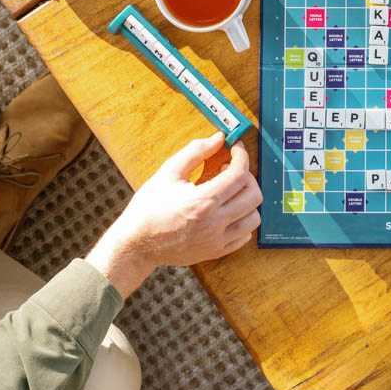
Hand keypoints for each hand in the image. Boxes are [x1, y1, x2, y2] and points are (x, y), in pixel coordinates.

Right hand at [86, 133, 260, 295]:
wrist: (136, 244)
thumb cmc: (149, 207)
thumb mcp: (168, 172)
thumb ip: (195, 151)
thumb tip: (218, 138)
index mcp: (203, 201)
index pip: (239, 175)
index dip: (242, 156)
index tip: (236, 148)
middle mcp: (214, 223)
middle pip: (253, 196)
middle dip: (247, 176)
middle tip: (230, 170)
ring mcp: (217, 240)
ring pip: (254, 218)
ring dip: (247, 200)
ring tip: (229, 192)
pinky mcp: (215, 251)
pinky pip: (244, 236)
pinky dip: (242, 220)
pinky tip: (228, 211)